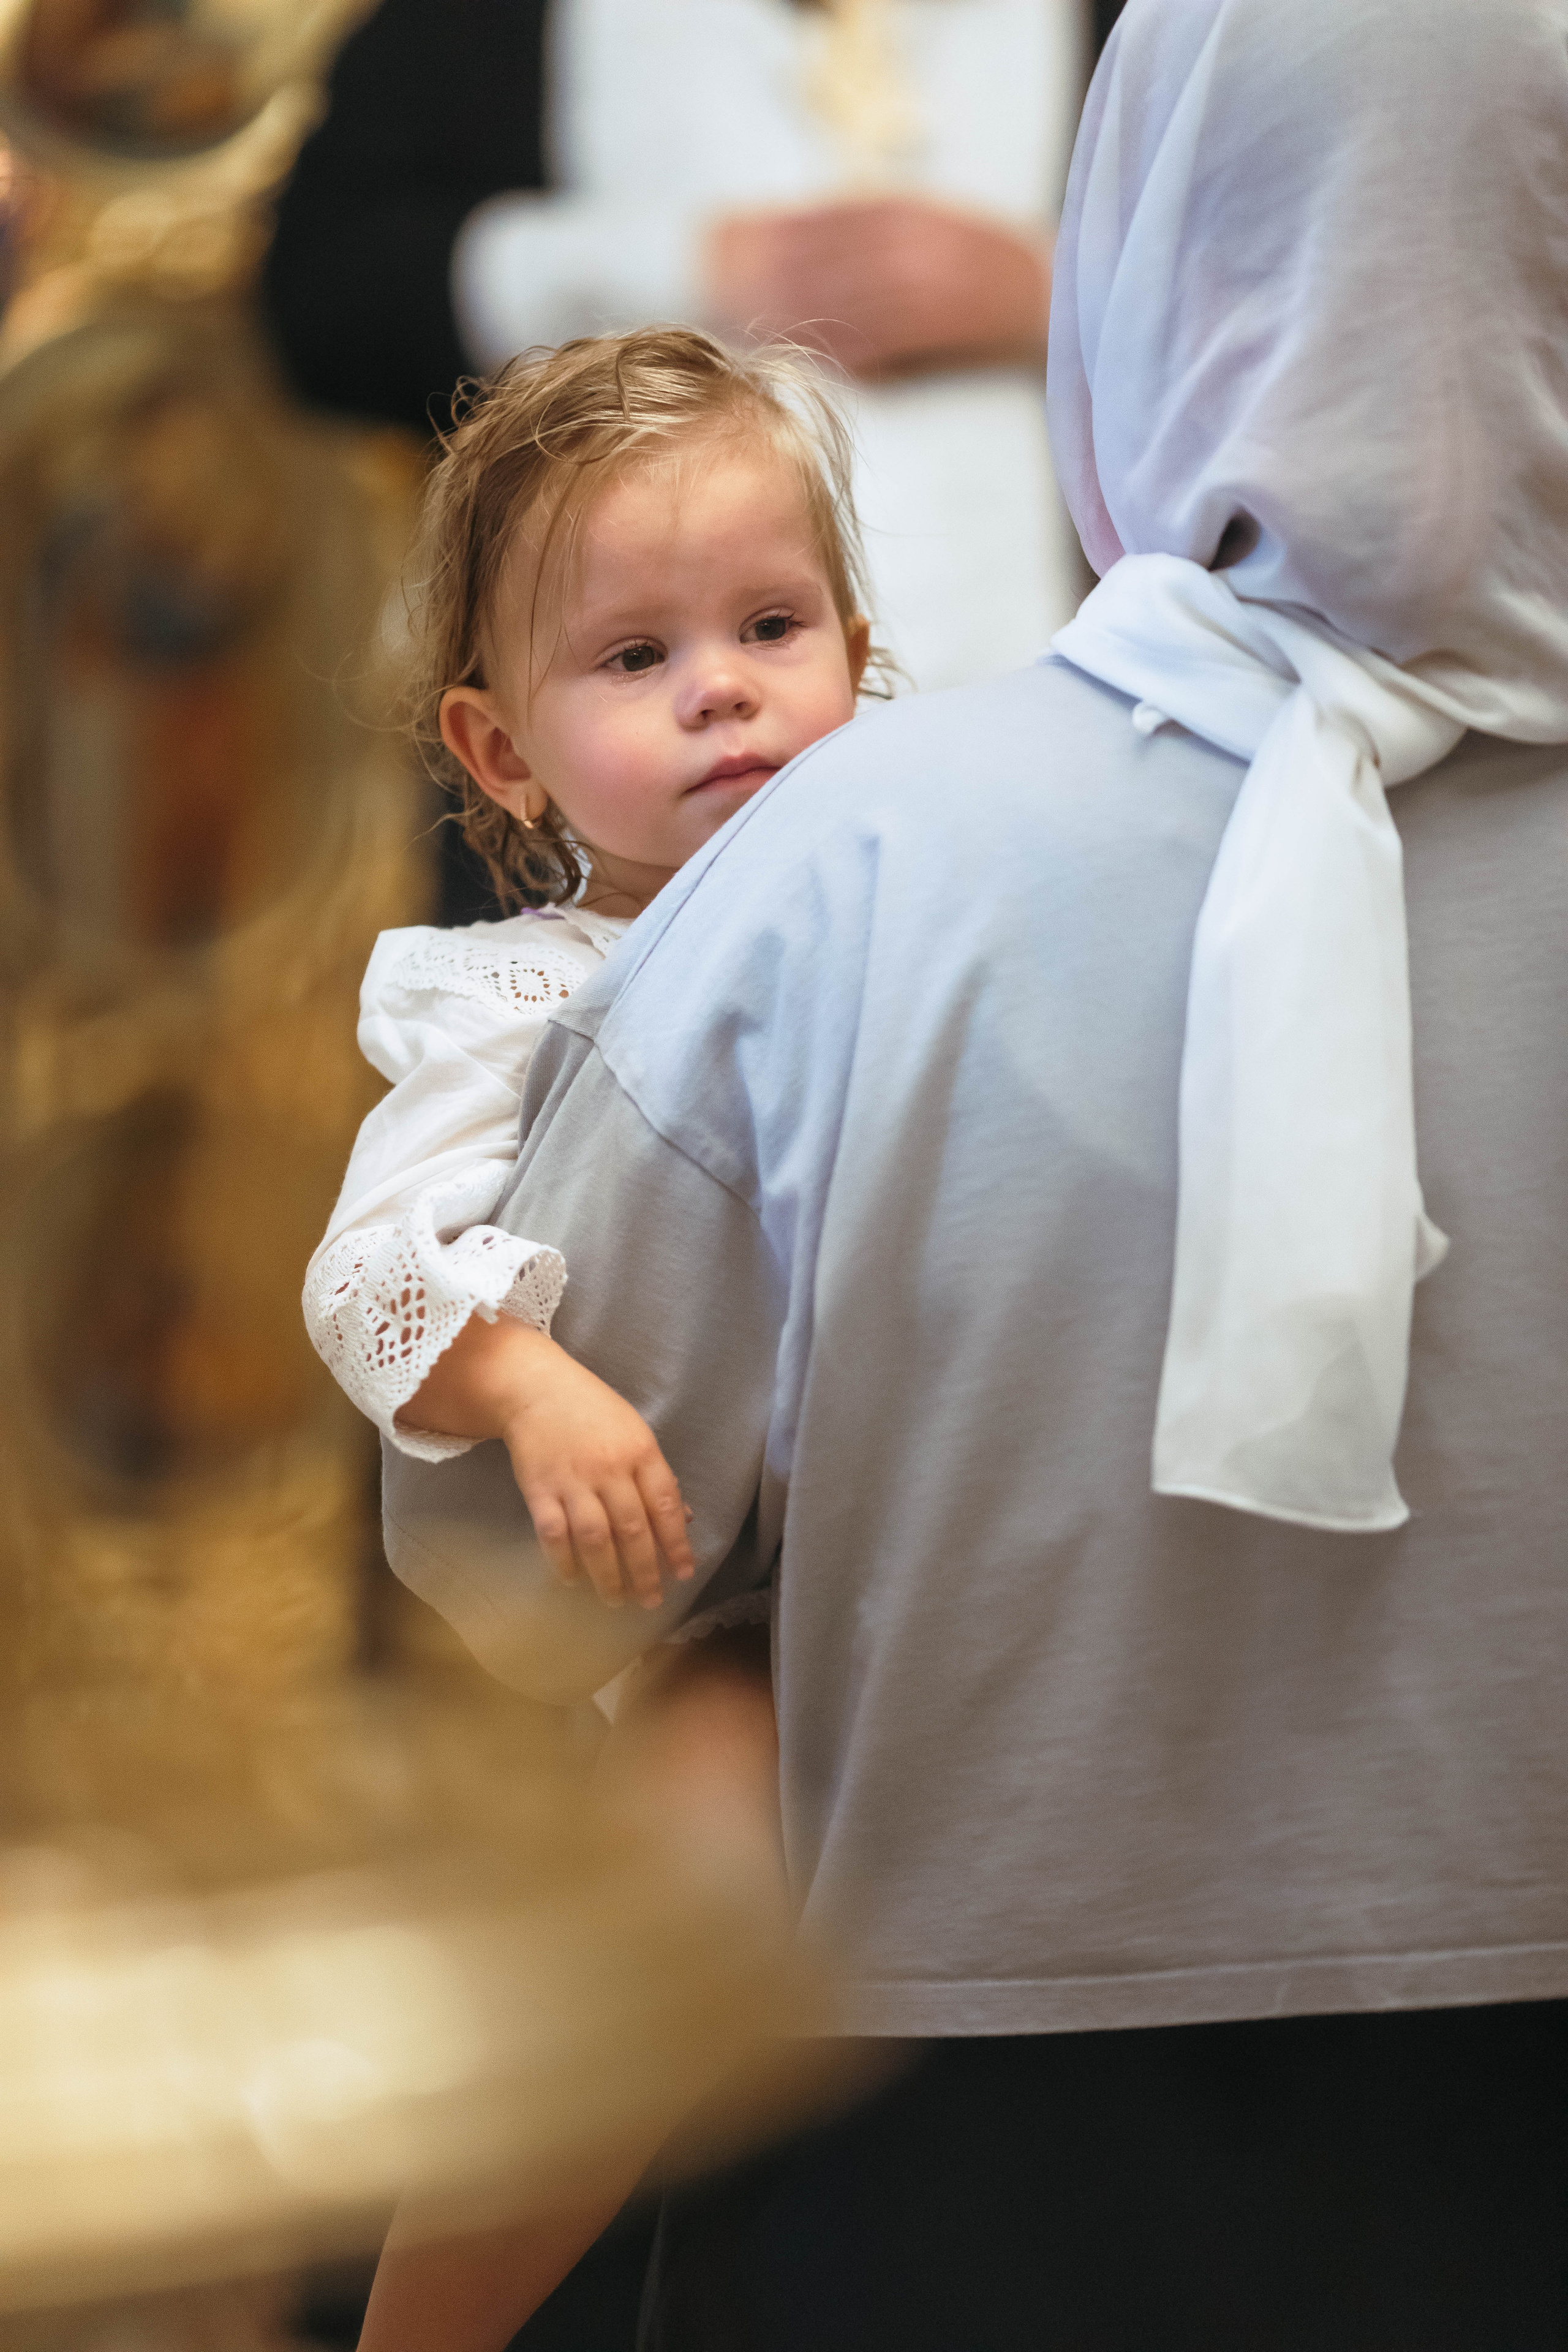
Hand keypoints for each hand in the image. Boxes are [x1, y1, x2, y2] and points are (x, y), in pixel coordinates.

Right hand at [397, 1316, 695, 1610]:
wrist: (536, 1387)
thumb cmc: (593, 1411)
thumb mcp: (635, 1432)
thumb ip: (657, 1475)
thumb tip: (686, 1518)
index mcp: (641, 1451)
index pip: (666, 1505)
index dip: (677, 1543)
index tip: (683, 1573)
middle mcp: (610, 1468)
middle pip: (633, 1529)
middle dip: (645, 1571)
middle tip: (651, 1600)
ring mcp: (573, 1480)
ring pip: (596, 1538)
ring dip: (608, 1576)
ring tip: (616, 1600)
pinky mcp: (539, 1489)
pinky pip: (554, 1534)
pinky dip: (564, 1562)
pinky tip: (573, 1579)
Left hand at [704, 194, 1050, 379]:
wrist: (1050, 297)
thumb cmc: (977, 273)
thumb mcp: (923, 229)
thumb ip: (868, 231)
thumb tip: (791, 246)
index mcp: (902, 210)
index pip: (819, 218)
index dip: (768, 232)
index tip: (726, 243)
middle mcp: (908, 238)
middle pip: (819, 256)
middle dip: (767, 275)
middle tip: (720, 292)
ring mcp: (926, 280)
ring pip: (841, 299)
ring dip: (792, 316)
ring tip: (751, 329)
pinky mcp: (941, 323)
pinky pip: (878, 339)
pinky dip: (841, 350)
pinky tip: (809, 359)